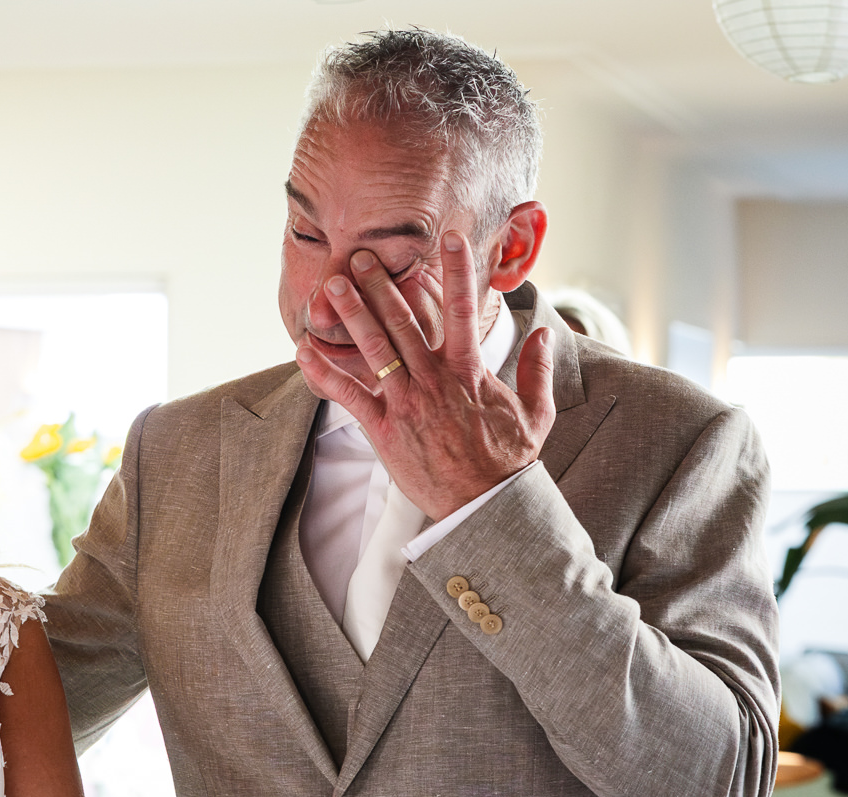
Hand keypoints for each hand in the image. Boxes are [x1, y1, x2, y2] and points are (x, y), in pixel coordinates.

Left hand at [295, 230, 556, 519]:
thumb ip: (538, 370)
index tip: (451, 240)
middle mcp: (435, 380)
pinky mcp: (384, 429)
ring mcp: (407, 402)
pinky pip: (347, 396)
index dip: (457, 272)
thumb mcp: (537, 414)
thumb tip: (545, 335)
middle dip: (381, 284)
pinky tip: (303, 350)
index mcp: (469, 372)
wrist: (484, 505)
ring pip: (375, 348)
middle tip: (361, 256)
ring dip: (351, 313)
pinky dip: (323, 372)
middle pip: (404, 321)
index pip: (465, 310)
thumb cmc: (508, 462)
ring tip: (332, 285)